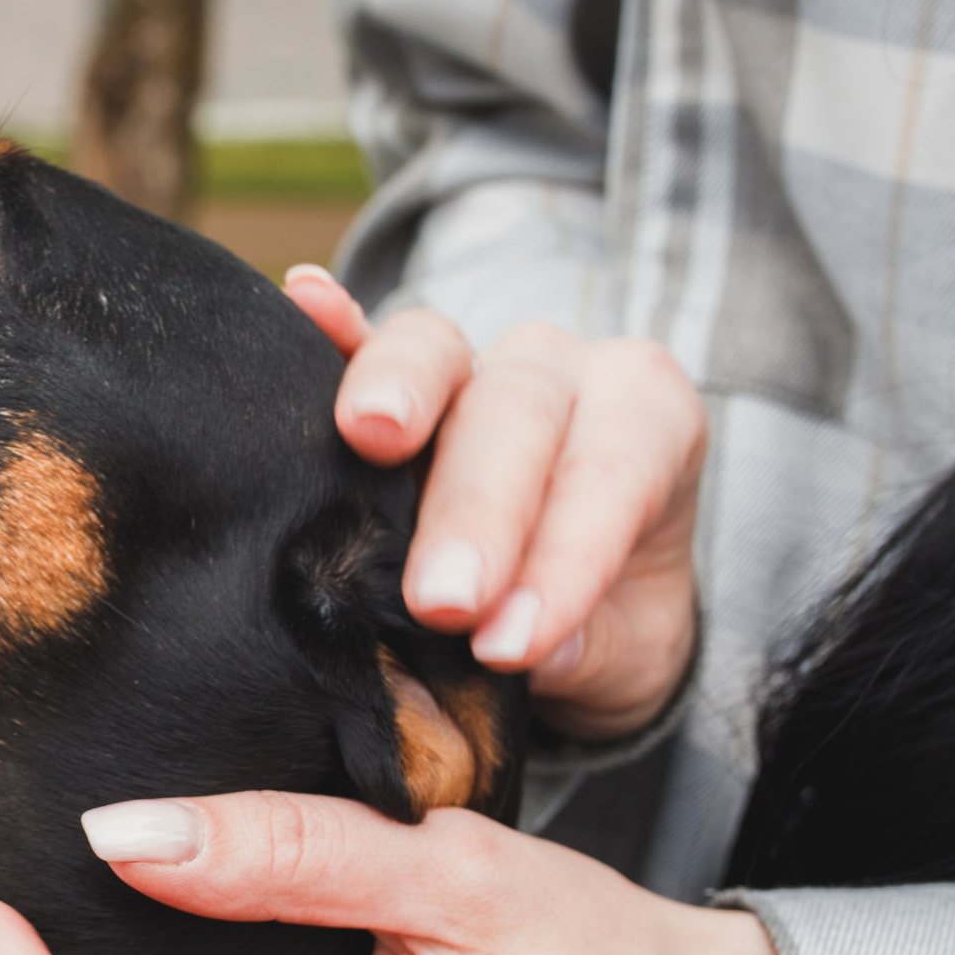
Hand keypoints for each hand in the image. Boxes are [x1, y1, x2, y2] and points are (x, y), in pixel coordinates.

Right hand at [285, 268, 701, 740]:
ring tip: (370, 432)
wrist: (580, 596)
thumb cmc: (609, 614)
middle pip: (517, 410)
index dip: (563, 559)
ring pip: (436, 350)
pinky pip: (360, 340)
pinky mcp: (391, 375)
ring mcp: (469, 362)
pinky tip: (305, 301)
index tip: (509, 645)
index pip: (611, 476)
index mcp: (648, 421)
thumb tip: (537, 653)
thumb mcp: (631, 652)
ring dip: (401, 388)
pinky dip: (331, 329)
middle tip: (441, 603)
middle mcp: (562, 371)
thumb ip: (594, 649)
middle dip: (476, 508)